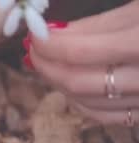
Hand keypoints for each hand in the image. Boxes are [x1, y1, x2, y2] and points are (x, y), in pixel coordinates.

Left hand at [28, 1, 138, 124]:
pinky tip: (73, 86)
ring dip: (61, 85)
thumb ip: (103, 23)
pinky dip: (83, 103)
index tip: (34, 36)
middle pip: (80, 82)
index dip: (49, 45)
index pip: (80, 51)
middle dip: (48, 68)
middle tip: (34, 53)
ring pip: (91, 104)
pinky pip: (110, 117)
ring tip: (49, 66)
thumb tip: (56, 34)